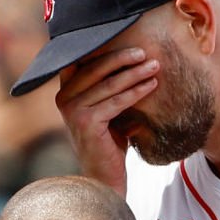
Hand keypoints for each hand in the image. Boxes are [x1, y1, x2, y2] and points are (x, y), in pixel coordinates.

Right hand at [52, 47, 160, 193]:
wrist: (104, 179)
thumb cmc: (109, 143)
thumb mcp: (107, 110)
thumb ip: (109, 88)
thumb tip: (134, 58)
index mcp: (65, 92)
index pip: (82, 61)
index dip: (102, 49)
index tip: (127, 40)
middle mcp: (63, 99)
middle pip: (95, 68)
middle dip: (122, 58)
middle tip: (145, 52)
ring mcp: (73, 110)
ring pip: (109, 84)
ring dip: (134, 73)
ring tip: (155, 66)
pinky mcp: (86, 122)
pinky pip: (117, 101)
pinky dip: (136, 91)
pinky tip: (152, 85)